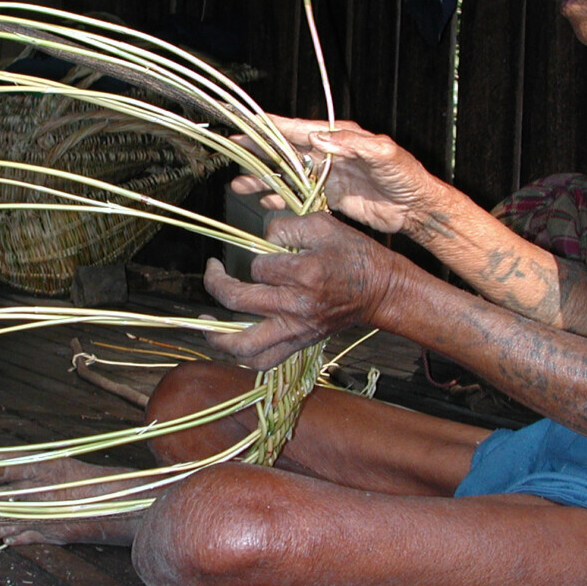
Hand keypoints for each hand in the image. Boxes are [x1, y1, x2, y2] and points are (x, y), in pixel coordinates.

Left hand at [202, 212, 398, 368]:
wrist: (380, 291)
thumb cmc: (354, 255)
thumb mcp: (324, 225)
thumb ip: (286, 227)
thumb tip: (259, 239)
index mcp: (304, 274)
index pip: (257, 266)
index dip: (254, 256)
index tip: (264, 252)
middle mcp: (296, 306)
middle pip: (238, 300)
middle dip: (216, 283)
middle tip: (212, 270)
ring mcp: (296, 330)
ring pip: (245, 345)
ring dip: (218, 336)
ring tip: (206, 322)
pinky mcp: (299, 344)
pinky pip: (264, 360)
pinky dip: (243, 356)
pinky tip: (231, 341)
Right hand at [231, 116, 444, 234]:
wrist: (416, 207)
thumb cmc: (406, 175)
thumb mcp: (384, 153)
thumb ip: (353, 144)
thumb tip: (319, 138)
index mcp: (339, 137)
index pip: (298, 129)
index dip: (270, 126)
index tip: (246, 122)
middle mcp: (329, 153)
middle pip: (285, 150)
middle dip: (258, 152)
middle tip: (232, 153)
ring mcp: (328, 175)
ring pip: (287, 174)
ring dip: (264, 179)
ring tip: (240, 185)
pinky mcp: (330, 196)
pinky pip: (298, 195)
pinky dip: (280, 198)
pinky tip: (265, 203)